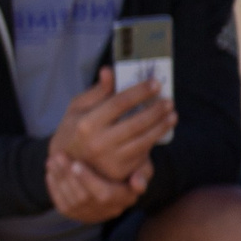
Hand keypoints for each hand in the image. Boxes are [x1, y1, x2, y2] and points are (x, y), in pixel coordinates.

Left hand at [46, 146, 145, 224]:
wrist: (110, 173)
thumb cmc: (127, 163)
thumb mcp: (140, 164)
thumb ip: (142, 172)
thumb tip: (138, 184)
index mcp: (125, 198)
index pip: (104, 194)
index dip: (88, 180)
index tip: (76, 164)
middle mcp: (109, 210)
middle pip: (83, 197)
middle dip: (68, 176)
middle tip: (59, 156)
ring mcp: (91, 214)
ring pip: (70, 200)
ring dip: (59, 178)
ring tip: (53, 160)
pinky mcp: (76, 215)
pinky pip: (61, 204)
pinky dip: (53, 187)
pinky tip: (50, 171)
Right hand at [50, 69, 174, 183]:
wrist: (68, 165)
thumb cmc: (74, 130)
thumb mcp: (77, 108)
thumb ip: (96, 91)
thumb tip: (109, 71)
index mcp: (86, 123)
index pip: (119, 103)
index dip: (140, 92)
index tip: (155, 83)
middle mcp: (98, 142)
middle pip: (136, 123)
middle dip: (156, 110)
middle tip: (168, 100)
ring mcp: (110, 158)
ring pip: (144, 139)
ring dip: (161, 126)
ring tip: (172, 114)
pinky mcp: (120, 169)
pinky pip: (143, 152)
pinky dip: (155, 139)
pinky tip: (162, 129)